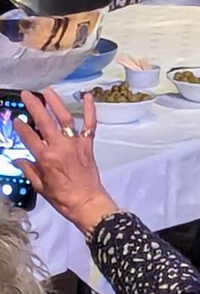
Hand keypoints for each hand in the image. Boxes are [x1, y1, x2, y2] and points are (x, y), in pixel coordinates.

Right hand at [13, 89, 117, 234]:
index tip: (16, 118)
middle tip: (27, 95)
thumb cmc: (64, 198)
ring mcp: (75, 143)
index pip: (30, 138)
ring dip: (56, 103)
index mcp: (46, 159)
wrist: (87, 202)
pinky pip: (90, 123)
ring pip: (65, 118)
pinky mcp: (88, 143)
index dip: (21, 127)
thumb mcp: (40, 186)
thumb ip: (29, 170)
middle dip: (34, 106)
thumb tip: (18, 160)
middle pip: (45, 122)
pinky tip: (88, 96)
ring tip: (48, 91)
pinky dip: (90, 109)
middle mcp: (60, 147)